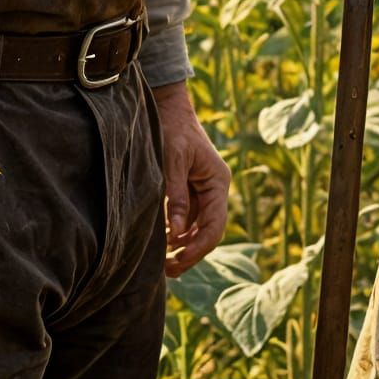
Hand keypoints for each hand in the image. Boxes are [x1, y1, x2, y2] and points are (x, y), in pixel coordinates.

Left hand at [152, 81, 229, 276]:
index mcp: (217, 182)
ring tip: (163, 263)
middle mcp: (214, 189)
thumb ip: (176, 197)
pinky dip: (177, 232)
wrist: (166, 106)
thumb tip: (177, 235)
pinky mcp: (189, 189)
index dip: (198, 247)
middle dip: (191, 252)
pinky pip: (187, 218)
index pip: (215, 225)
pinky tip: (161, 242)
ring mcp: (202, 190)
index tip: (178, 260)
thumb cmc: (171, 129)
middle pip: (208, 230)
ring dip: (183, 245)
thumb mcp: (172, 161)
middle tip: (168, 271)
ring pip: (197, 227)